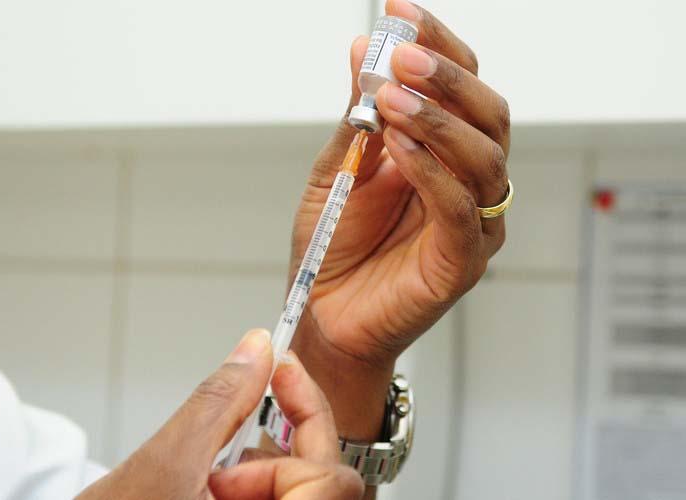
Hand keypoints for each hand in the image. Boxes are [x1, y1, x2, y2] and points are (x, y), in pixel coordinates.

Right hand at [76, 329, 362, 499]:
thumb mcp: (164, 461)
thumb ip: (219, 401)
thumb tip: (257, 347)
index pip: (331, 479)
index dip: (307, 415)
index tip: (280, 369)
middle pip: (318, 478)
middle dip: (272, 447)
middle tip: (237, 423)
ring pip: (295, 488)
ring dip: (252, 470)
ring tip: (198, 478)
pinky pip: (274, 497)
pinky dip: (246, 483)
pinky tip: (205, 487)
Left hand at [290, 0, 510, 439]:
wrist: (323, 314)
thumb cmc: (334, 245)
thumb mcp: (339, 167)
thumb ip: (358, 116)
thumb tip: (363, 48)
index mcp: (444, 154)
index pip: (462, 86)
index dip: (438, 44)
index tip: (398, 10)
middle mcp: (469, 182)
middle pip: (489, 114)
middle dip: (446, 77)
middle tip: (400, 55)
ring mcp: (471, 222)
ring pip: (483, 157)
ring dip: (438, 120)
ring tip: (390, 98)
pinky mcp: (461, 262)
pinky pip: (460, 209)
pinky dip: (433, 172)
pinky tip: (400, 147)